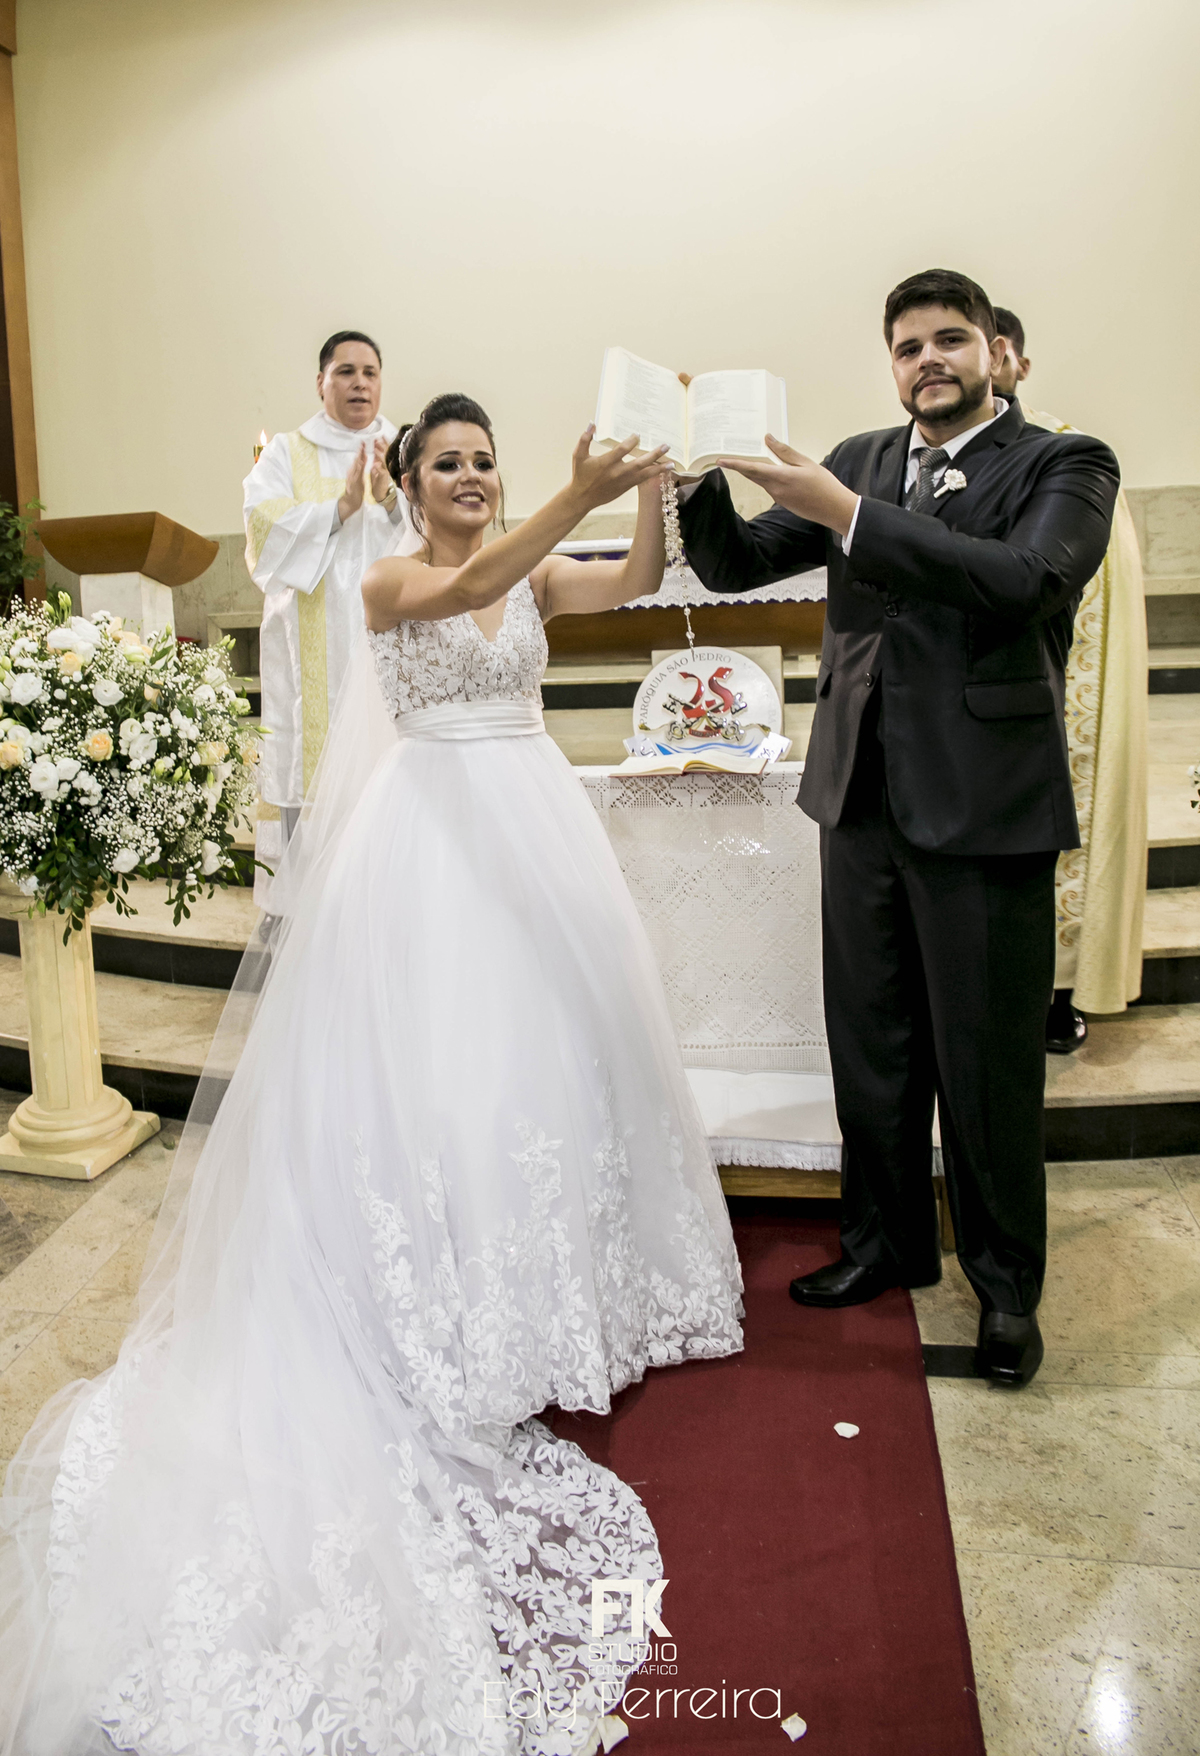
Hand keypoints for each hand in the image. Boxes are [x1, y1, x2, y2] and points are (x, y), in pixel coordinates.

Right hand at [338, 442, 368, 521]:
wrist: (351, 501)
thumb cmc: (356, 489)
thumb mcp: (360, 476)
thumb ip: (361, 466)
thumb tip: (364, 456)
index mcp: (355, 470)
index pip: (359, 459)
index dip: (361, 450)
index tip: (364, 442)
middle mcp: (352, 472)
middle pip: (356, 460)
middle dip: (360, 451)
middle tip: (362, 442)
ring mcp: (352, 478)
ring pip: (356, 466)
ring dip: (358, 458)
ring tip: (361, 451)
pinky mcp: (353, 483)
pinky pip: (356, 475)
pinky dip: (358, 470)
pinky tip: (360, 465)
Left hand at [368, 437, 393, 505]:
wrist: (380, 492)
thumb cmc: (378, 479)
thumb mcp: (377, 465)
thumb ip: (377, 456)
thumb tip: (376, 445)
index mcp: (383, 462)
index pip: (384, 450)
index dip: (383, 443)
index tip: (381, 435)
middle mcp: (386, 465)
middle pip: (386, 454)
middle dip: (383, 446)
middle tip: (379, 439)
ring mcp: (386, 472)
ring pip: (384, 462)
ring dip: (380, 455)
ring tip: (376, 449)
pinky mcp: (384, 479)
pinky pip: (382, 473)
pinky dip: (378, 468)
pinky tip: (375, 464)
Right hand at [569, 426, 671, 511]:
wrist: (583, 497)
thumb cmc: (581, 474)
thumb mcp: (578, 455)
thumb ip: (584, 439)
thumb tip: (591, 423)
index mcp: (606, 463)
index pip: (622, 450)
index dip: (632, 441)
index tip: (638, 435)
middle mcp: (617, 473)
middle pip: (639, 463)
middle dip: (654, 455)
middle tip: (666, 446)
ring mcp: (624, 481)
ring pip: (645, 474)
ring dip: (659, 468)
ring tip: (672, 463)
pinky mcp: (627, 487)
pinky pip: (643, 480)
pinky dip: (653, 475)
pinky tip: (662, 470)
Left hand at [717, 435, 857, 535]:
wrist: (834, 509)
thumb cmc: (824, 485)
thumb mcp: (806, 463)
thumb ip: (785, 452)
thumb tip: (768, 439)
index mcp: (781, 478)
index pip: (752, 469)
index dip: (734, 464)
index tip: (720, 461)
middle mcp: (775, 489)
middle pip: (753, 475)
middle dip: (740, 466)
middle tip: (729, 455)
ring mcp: (778, 497)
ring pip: (761, 481)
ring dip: (755, 471)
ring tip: (751, 457)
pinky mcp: (783, 502)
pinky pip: (770, 487)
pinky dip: (766, 477)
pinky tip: (771, 470)